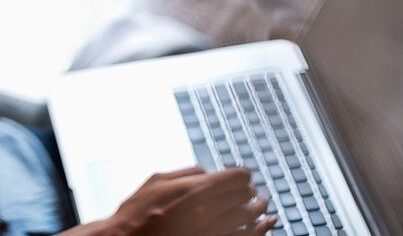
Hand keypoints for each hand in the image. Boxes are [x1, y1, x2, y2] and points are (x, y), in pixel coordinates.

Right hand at [69, 167, 274, 235]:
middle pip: (245, 196)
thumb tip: (206, 171)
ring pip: (248, 218)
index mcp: (194, 189)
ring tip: (261, 208)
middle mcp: (207, 210)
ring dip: (258, 211)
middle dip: (251, 193)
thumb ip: (184, 172)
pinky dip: (259, 230)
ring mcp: (211, 231)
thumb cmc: (137, 213)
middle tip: (253, 193)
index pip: (236, 177)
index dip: (243, 175)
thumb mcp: (155, 181)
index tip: (244, 177)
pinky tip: (265, 225)